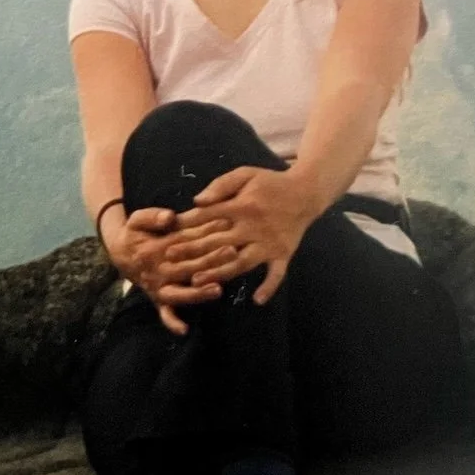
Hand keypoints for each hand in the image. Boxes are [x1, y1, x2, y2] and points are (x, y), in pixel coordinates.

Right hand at [100, 205, 231, 336]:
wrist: (118, 253)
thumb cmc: (134, 233)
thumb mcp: (137, 219)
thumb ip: (152, 216)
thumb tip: (170, 217)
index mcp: (155, 248)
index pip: (184, 240)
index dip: (204, 232)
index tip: (225, 224)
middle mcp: (158, 270)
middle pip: (187, 266)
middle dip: (210, 260)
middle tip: (232, 252)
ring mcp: (158, 287)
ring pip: (179, 292)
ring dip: (197, 292)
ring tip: (217, 290)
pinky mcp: (157, 298)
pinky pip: (163, 313)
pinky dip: (172, 322)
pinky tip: (184, 330)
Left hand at [167, 167, 319, 305]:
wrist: (307, 192)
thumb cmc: (270, 182)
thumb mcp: (245, 174)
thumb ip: (221, 186)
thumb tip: (197, 201)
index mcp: (242, 206)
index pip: (209, 217)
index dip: (186, 226)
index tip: (168, 235)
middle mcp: (253, 227)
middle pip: (218, 242)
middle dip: (192, 251)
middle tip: (169, 260)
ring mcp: (269, 243)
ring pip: (241, 262)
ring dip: (219, 272)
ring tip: (197, 282)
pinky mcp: (283, 253)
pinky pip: (277, 273)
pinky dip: (269, 286)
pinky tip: (257, 300)